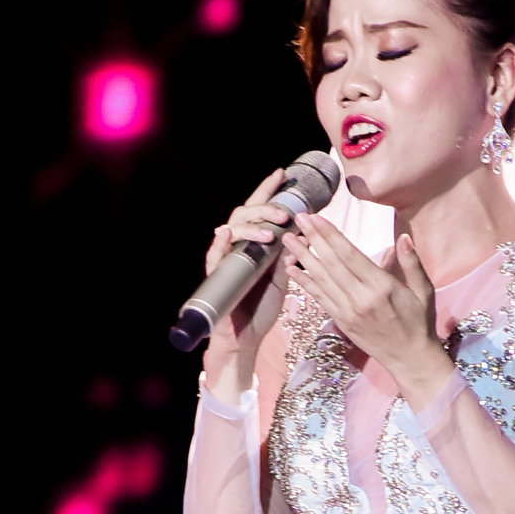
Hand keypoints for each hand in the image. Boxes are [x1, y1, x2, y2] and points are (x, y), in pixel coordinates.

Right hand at [200, 169, 294, 368]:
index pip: (260, 211)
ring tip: (272, 233)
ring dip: (252, 227)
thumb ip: (288, 255)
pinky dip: (220, 244)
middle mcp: (238, 248)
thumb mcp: (282, 278)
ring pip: (232, 230)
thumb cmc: (261, 309)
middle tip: (285, 213)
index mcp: (254, 245)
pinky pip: (213, 257)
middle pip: (245, 214)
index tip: (282, 174)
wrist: (247, 339)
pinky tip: (226, 234)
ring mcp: (226, 260)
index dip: (268, 191)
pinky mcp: (216, 278)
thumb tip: (301, 231)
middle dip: (265, 209)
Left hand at [284, 217, 454, 409]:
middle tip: (298, 218)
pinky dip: (305, 282)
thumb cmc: (419, 322)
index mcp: (381, 287)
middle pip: (331, 264)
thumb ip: (412, 263)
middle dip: (313, 239)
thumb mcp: (423, 291)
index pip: (350, 256)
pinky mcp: (341, 321)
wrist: (410, 359)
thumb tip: (403, 237)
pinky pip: (320, 298)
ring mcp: (348, 311)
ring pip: (321, 279)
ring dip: (303, 257)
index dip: (331, 236)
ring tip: (288, 239)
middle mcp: (360, 298)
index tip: (317, 219)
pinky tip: (292, 268)